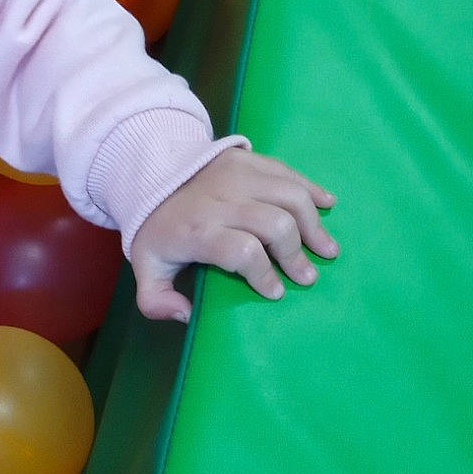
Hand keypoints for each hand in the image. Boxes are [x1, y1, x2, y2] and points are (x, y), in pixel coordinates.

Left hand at [129, 150, 336, 323]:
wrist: (147, 173)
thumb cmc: (154, 228)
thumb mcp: (145, 266)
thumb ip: (156, 300)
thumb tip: (188, 316)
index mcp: (196, 230)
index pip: (242, 251)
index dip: (264, 274)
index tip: (275, 292)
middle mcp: (220, 199)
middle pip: (275, 224)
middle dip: (295, 255)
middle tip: (306, 277)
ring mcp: (236, 173)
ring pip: (290, 195)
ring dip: (313, 225)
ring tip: (326, 249)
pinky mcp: (246, 158)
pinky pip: (287, 172)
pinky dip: (311, 189)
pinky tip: (327, 205)